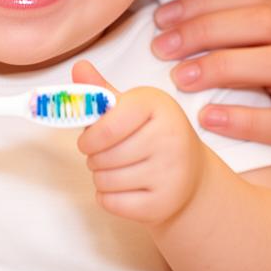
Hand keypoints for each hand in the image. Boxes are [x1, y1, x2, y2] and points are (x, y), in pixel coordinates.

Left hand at [72, 60, 204, 224]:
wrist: (191, 175)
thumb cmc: (153, 135)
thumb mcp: (131, 108)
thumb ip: (101, 91)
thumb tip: (79, 67)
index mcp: (158, 106)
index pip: (106, 125)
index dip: (88, 135)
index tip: (89, 138)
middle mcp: (170, 138)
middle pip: (102, 155)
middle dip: (93, 157)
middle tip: (105, 154)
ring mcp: (170, 173)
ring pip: (104, 180)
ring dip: (99, 177)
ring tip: (116, 169)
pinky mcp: (164, 203)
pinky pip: (112, 203)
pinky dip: (107, 198)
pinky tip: (123, 189)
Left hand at [152, 0, 270, 200]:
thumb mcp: (256, 66)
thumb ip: (224, 43)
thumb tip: (160, 23)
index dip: (203, 1)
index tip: (160, 19)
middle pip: (264, 21)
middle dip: (206, 30)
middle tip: (161, 49)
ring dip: (223, 67)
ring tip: (180, 80)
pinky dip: (243, 119)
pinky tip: (208, 119)